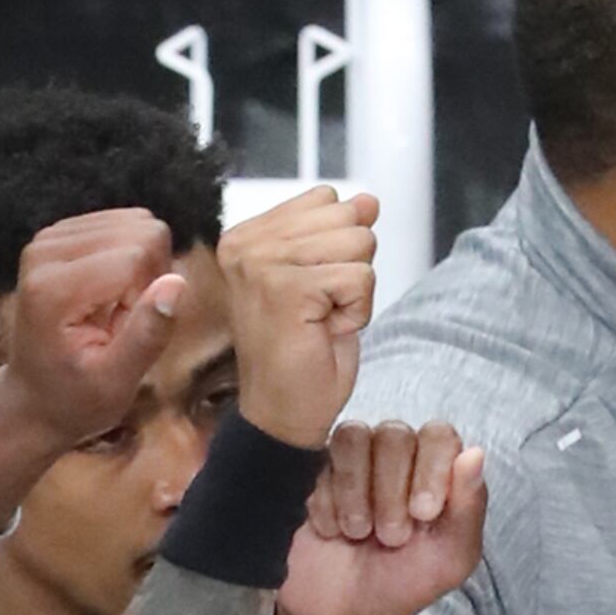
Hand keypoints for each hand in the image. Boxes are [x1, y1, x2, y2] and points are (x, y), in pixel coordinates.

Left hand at [0, 207, 189, 449]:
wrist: (34, 398)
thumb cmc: (76, 398)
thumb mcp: (116, 383)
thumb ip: (147, 334)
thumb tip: (176, 283)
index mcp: (53, 289)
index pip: (136, 255)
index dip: (151, 294)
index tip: (127, 331)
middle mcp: (44, 252)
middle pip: (140, 230)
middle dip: (148, 275)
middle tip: (124, 321)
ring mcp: (48, 238)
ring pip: (136, 222)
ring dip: (140, 268)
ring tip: (115, 310)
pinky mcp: (59, 233)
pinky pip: (123, 224)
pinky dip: (129, 259)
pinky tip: (110, 294)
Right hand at [217, 186, 380, 446]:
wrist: (283, 415)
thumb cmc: (300, 355)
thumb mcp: (327, 279)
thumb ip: (340, 233)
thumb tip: (368, 200)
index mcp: (248, 236)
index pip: (326, 200)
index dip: (337, 248)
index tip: (310, 291)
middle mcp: (247, 244)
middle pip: (346, 217)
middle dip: (349, 266)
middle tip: (318, 309)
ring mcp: (262, 264)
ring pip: (358, 243)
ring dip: (354, 290)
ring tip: (321, 320)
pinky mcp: (287, 288)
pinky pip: (361, 277)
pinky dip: (357, 311)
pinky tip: (326, 331)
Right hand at [275, 420, 485, 614]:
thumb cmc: (405, 583)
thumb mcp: (450, 558)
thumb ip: (470, 508)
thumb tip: (476, 452)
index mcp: (438, 468)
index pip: (439, 434)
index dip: (431, 469)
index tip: (423, 514)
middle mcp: (398, 454)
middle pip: (394, 434)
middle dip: (390, 491)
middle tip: (391, 537)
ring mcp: (355, 459)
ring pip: (353, 437)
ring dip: (354, 490)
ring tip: (358, 533)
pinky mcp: (317, 472)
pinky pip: (318, 462)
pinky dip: (327, 503)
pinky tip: (333, 532)